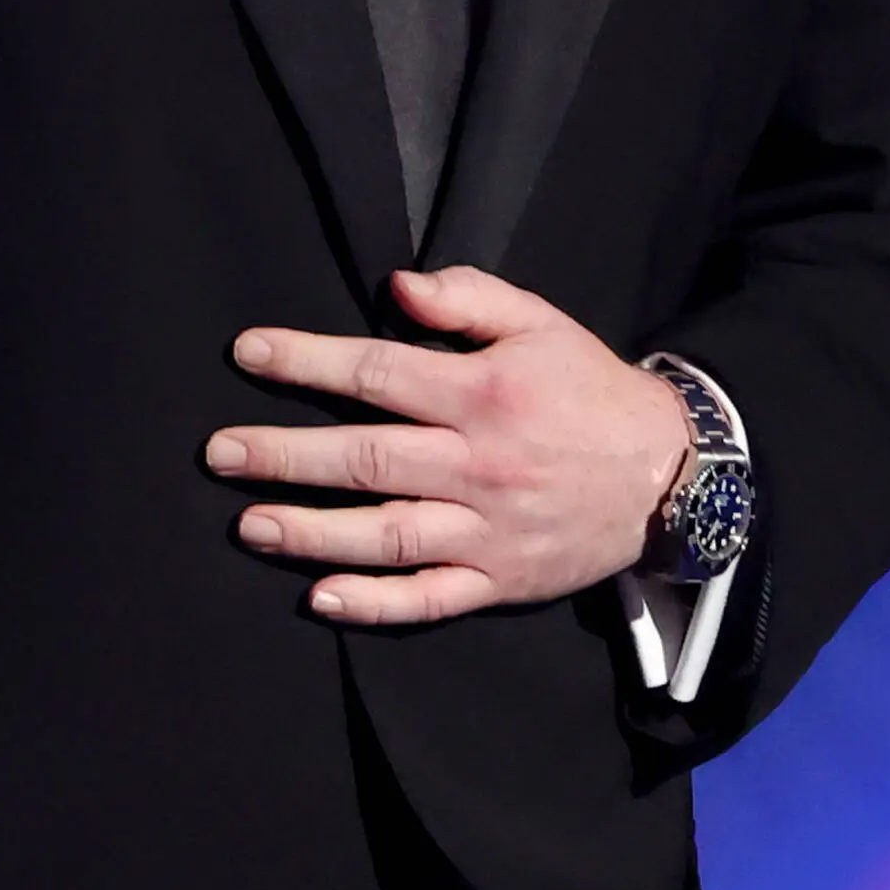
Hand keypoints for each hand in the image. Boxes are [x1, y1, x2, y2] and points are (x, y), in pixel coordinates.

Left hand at [208, 265, 695, 624]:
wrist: (670, 474)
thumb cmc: (589, 389)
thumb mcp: (541, 322)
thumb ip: (469, 297)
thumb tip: (397, 285)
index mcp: (484, 395)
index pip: (378, 373)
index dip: (307, 362)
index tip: (247, 353)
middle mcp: (478, 464)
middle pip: (366, 459)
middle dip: (285, 455)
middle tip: (218, 454)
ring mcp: (486, 530)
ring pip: (386, 535)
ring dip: (312, 533)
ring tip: (249, 525)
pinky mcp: (498, 581)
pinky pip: (429, 600)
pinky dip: (375, 604)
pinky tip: (320, 599)